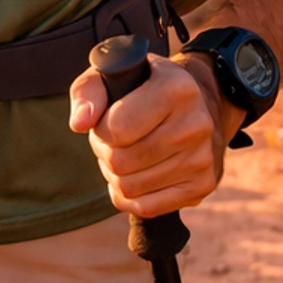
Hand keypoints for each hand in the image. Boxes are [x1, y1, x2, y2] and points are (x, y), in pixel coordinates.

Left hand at [69, 52, 232, 219]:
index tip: (106, 120)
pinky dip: (130, 196)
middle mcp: (196, 124)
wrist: (199, 103)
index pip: (117, 129)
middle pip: (121, 163)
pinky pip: (146, 208)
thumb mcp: (114, 74)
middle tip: (112, 140)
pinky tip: (136, 174)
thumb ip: (88, 92)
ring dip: (116, 175)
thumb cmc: (145, 88)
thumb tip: (79, 124)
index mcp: (176, 89)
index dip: (100, 129)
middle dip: (105, 152)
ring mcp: (202, 159)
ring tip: (125, 153)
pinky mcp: (202, 185)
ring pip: (129, 188)